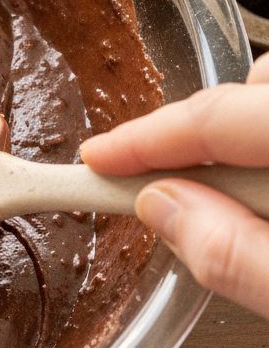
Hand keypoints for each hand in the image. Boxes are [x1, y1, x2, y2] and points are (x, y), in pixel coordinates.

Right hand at [80, 52, 268, 318]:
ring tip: (226, 202)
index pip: (213, 119)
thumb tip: (163, 211)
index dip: (141, 141)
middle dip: (193, 133)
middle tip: (152, 186)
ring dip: (235, 138)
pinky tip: (260, 196)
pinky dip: (261, 145)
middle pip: (248, 90)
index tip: (94, 161)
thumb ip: (237, 257)